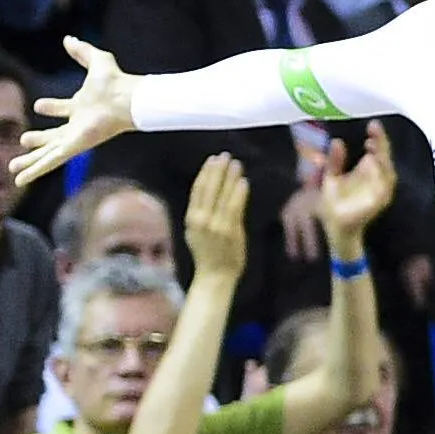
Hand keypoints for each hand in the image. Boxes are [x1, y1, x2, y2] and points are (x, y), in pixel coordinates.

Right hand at [15, 36, 137, 184]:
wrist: (125, 98)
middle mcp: (77, 126)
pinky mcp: (72, 148)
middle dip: (37, 141)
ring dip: (31, 161)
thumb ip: (82, 50)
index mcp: (82, 107)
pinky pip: (49, 162)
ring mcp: (74, 139)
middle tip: (22, 142)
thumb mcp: (96, 60)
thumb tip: (68, 39)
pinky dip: (34, 170)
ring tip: (13, 169)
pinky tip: (20, 179)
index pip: (63, 109)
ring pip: (47, 154)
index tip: (38, 105)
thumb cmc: (115, 82)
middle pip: (52, 137)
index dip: (51, 107)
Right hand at [188, 151, 253, 281]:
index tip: (212, 160)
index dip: (205, 173)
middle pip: (209, 188)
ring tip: (236, 164)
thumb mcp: (197, 233)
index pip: (198, 190)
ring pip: (222, 195)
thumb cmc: (209, 256)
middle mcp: (200, 220)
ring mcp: (215, 225)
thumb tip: (208, 196)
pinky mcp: (229, 231)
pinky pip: (234, 207)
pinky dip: (239, 193)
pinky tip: (244, 181)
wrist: (214, 277)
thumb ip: (202, 215)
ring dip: (230, 177)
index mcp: (191, 219)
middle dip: (217, 170)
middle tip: (224, 156)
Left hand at [315, 121, 396, 253]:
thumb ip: (334, 161)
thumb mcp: (331, 176)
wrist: (335, 225)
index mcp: (369, 169)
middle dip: (382, 144)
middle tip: (373, 132)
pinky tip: (372, 164)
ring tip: (372, 145)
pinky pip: (383, 188)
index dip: (378, 137)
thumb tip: (337, 141)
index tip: (372, 125)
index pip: (378, 149)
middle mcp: (378, 178)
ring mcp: (381, 190)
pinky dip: (380, 177)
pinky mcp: (379, 202)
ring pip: (388, 172)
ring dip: (382, 159)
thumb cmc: (335, 201)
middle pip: (386, 157)